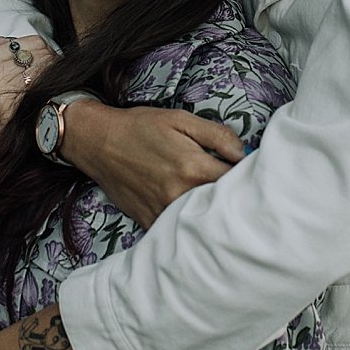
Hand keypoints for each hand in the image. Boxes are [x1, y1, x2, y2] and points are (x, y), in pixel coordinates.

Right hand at [0, 34, 55, 185]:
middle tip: (55, 67)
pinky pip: (35, 93)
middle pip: (39, 55)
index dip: (44, 47)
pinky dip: (44, 91)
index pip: (29, 43)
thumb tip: (11, 40)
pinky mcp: (9, 111)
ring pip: (41, 72)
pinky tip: (46, 94)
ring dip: (51, 75)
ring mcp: (1, 92)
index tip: (48, 54)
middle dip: (51, 59)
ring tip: (53, 80)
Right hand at [69, 103, 243, 227]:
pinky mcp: (151, 222)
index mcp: (193, 167)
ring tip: (220, 204)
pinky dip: (189, 224)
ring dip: (214, 214)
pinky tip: (194, 215)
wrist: (98, 143)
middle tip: (242, 190)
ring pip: (202, 221)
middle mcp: (180, 195)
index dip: (248, 176)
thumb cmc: (141, 127)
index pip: (237, 181)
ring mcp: (164, 212)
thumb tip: (245, 154)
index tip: (251, 173)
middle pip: (223, 206)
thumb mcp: (181, 119)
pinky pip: (178, 230)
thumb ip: (218, 136)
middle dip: (236, 198)